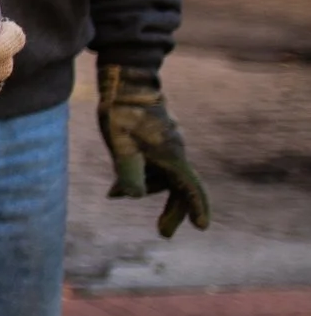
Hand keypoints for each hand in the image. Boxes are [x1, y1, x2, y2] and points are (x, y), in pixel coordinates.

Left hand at [96, 64, 210, 236]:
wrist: (127, 82)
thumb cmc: (124, 113)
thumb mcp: (121, 146)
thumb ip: (128, 173)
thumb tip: (132, 197)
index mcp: (172, 157)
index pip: (190, 189)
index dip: (196, 208)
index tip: (202, 228)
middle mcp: (175, 153)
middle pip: (178, 189)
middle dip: (172, 211)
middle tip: (163, 233)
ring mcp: (166, 146)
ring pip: (160, 177)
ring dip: (145, 189)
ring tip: (114, 194)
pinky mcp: (155, 140)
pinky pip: (151, 166)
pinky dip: (137, 177)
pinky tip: (114, 188)